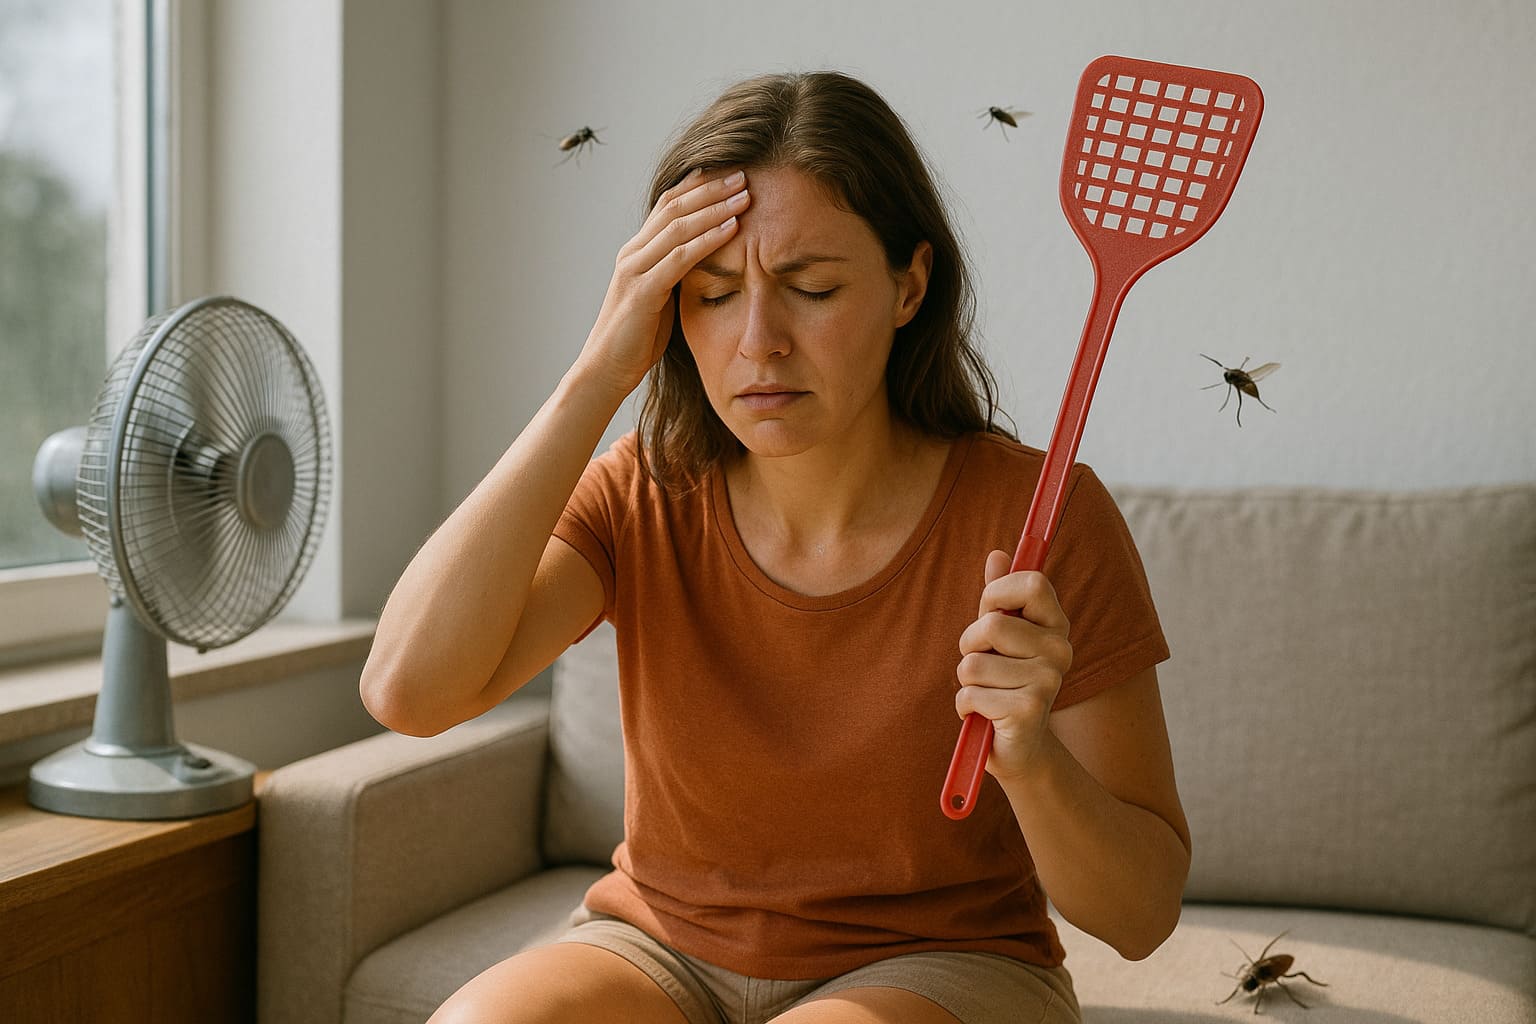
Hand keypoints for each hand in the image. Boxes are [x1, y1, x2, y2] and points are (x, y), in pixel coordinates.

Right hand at [576, 167, 749, 398]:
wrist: (605, 370)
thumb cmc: (636, 339)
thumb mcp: (660, 298)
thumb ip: (675, 275)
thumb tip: (705, 262)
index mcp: (636, 252)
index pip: (668, 205)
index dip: (698, 185)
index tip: (728, 172)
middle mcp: (633, 253)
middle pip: (674, 206)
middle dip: (711, 188)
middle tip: (745, 174)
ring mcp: (635, 270)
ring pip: (678, 226)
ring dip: (715, 207)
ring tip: (745, 195)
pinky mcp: (642, 292)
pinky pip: (680, 258)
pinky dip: (707, 239)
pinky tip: (731, 228)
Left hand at [955, 549, 1072, 780]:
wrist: (1019, 748)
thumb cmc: (1005, 684)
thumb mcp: (1000, 638)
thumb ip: (999, 597)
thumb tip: (997, 554)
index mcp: (1056, 626)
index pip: (1032, 582)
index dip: (997, 593)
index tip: (990, 612)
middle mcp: (1060, 650)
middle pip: (992, 625)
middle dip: (970, 644)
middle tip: (983, 665)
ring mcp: (1047, 681)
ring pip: (972, 664)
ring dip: (966, 681)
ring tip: (987, 693)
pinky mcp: (1027, 710)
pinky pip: (969, 694)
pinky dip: (965, 706)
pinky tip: (985, 716)